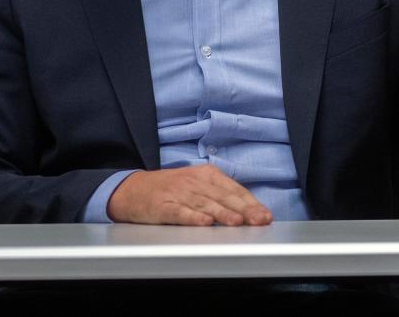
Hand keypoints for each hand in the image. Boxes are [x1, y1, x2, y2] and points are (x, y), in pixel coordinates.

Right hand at [106, 164, 272, 225]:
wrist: (133, 189)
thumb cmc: (170, 189)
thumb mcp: (197, 185)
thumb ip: (220, 196)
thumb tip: (248, 212)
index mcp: (206, 175)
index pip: (234, 189)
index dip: (251, 203)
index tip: (265, 215)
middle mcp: (195, 182)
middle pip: (224, 197)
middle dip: (244, 210)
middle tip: (259, 220)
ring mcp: (179, 193)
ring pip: (205, 204)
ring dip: (223, 213)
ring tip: (237, 222)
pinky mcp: (163, 205)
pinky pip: (180, 212)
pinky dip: (193, 217)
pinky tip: (205, 223)